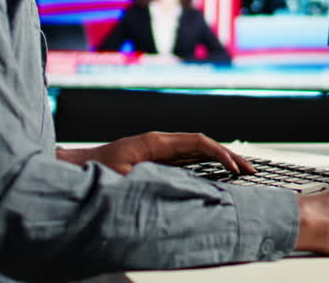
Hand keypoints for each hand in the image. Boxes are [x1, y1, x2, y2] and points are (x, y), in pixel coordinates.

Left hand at [56, 131, 255, 175]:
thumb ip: (148, 179)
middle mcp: (161, 142)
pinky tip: (218, 173)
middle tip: (251, 169)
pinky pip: (188, 159)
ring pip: (198, 151)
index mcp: (157, 142)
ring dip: (221, 160)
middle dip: (228, 155)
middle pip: (203, 144)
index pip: (197, 142)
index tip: (234, 167)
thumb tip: (176, 186)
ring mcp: (160, 150)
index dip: (219, 153)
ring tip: (242, 171)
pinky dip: (207, 164)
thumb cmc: (96, 170)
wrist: (77, 165)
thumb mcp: (122, 178)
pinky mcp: (157, 159)